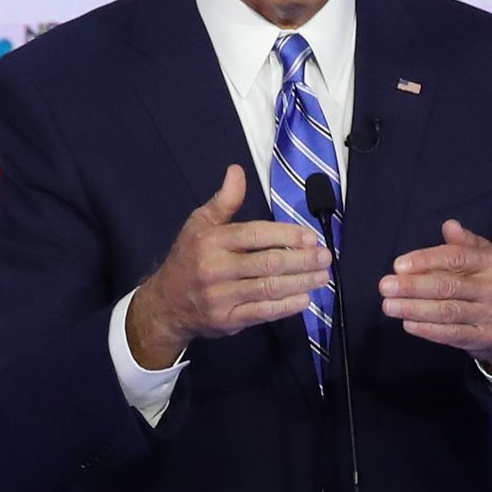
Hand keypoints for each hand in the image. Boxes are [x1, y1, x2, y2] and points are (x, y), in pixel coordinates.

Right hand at [127, 165, 332, 368]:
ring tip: (322, 276)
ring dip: (301, 282)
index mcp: (211, 241)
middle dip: (301, 260)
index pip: (255, 235)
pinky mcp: (228, 320)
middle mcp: (215, 268)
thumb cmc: (188, 258)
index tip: (310, 237)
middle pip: (267, 263)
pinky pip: (263, 313)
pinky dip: (287, 306)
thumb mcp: (199, 224)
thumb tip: (236, 171)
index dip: (286, 236)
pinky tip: (305, 298)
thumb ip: (223, 201)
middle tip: (325, 257)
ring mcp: (221, 296)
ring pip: (269, 288)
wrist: (166, 304)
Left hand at [380, 220, 491, 373]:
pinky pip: (451, 334)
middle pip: (448, 286)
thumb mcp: (484, 258)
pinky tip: (407, 322)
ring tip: (388, 305)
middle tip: (385, 286)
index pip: (456, 258)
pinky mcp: (485, 338)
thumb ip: (464, 242)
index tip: (398, 265)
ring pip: (447, 311)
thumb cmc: (487, 284)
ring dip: (413, 308)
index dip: (425, 261)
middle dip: (412, 286)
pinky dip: (426, 329)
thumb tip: (450, 226)